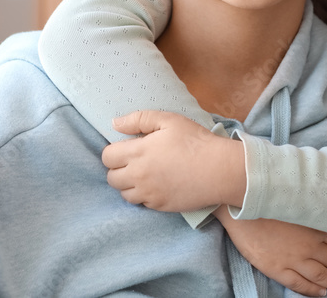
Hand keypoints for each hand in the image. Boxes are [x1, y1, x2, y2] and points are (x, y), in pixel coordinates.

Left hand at [103, 110, 245, 210]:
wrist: (220, 170)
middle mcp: (139, 176)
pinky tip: (158, 184)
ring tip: (146, 173)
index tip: (128, 147)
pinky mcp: (160, 206)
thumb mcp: (169, 120)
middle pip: (111, 178)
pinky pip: (142, 203)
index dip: (114, 151)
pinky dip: (145, 195)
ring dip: (129, 184)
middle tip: (136, 161)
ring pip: (124, 193)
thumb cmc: (195, 141)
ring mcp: (149, 194)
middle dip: (119, 168)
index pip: (107, 157)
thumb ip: (139, 119)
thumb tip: (114, 124)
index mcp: (138, 152)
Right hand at [215, 207, 326, 296]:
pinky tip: (322, 294)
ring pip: (321, 275)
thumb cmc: (269, 199)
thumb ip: (314, 207)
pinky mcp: (277, 269)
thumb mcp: (299, 199)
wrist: (242, 209)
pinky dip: (312, 290)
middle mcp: (308, 245)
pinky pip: (299, 284)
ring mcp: (293, 259)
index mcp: (314, 226)